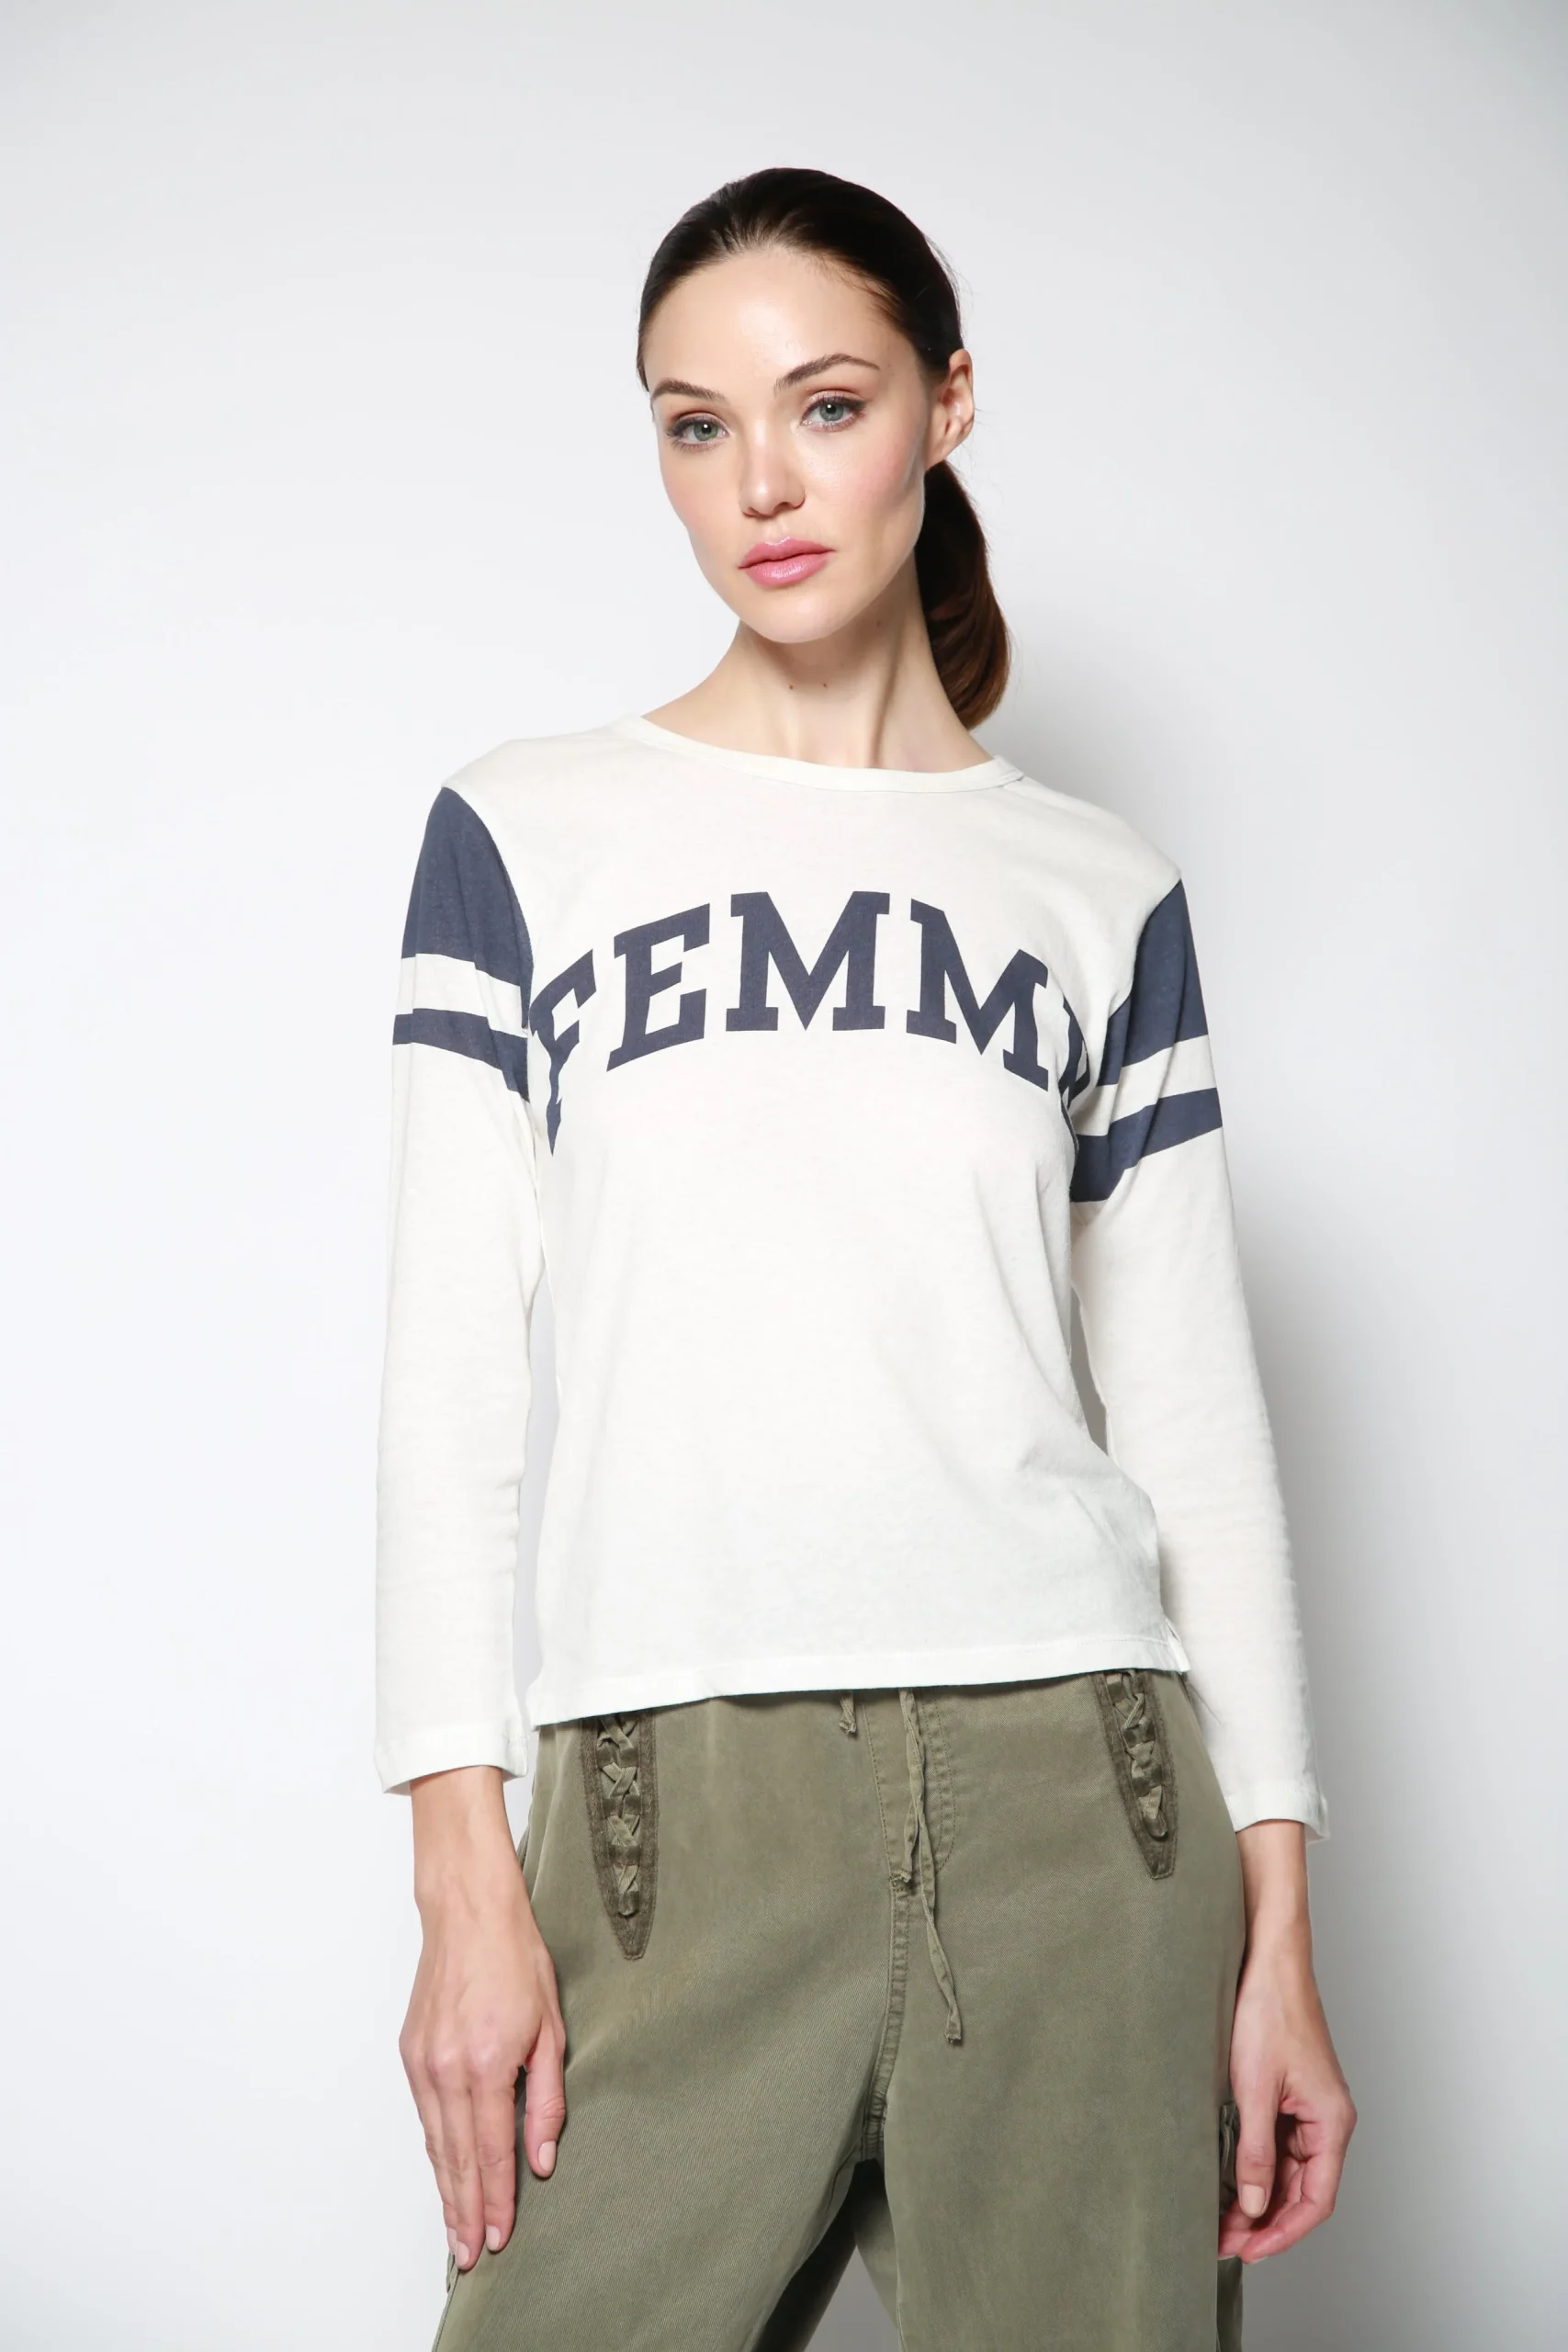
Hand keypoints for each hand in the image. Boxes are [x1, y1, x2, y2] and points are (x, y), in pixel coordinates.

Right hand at [400, 1766, 565, 2272]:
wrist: (469, 1912)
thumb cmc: (516, 1958)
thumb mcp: (551, 2028)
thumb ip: (548, 2099)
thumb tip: (542, 2158)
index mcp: (488, 2063)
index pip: (493, 2151)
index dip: (498, 2199)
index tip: (499, 2236)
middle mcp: (447, 2069)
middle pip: (457, 2158)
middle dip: (466, 2210)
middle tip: (469, 2254)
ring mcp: (423, 2062)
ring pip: (435, 2143)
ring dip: (446, 2189)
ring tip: (455, 2230)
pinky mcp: (411, 2053)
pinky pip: (425, 2116)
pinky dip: (435, 2151)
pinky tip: (445, 2173)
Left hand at [1219, 1820, 1356, 2263]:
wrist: (1266, 1957)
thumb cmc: (1269, 2009)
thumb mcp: (1254, 2087)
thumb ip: (1255, 2150)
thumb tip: (1253, 2204)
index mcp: (1331, 2121)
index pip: (1314, 2200)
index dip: (1282, 2232)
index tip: (1247, 2250)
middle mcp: (1325, 2118)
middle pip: (1300, 2189)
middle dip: (1264, 2219)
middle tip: (1222, 2239)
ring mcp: (1307, 2105)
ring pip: (1287, 2169)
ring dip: (1257, 2194)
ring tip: (1219, 2216)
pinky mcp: (1288, 2091)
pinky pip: (1276, 2142)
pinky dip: (1254, 2165)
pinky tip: (1227, 2177)